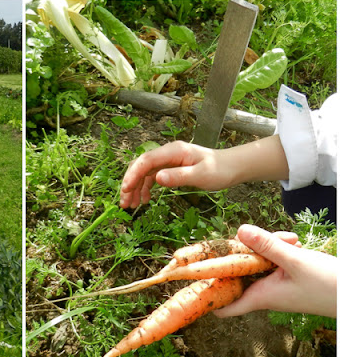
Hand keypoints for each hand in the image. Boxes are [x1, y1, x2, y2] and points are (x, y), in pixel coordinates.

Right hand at [119, 137, 289, 208]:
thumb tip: (157, 178)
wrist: (233, 167)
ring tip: (131, 206)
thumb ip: (179, 176)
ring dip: (135, 188)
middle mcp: (167, 153)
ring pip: (144, 173)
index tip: (126, 190)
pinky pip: (152, 177)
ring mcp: (168, 160)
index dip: (133, 175)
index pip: (145, 161)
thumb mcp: (201, 175)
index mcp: (173, 151)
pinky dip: (145, 189)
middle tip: (124, 202)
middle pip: (140, 166)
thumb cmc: (220, 170)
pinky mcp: (170, 168)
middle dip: (129, 184)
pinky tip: (144, 200)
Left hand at [214, 224, 336, 318]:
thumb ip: (266, 246)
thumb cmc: (329, 286)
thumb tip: (237, 231)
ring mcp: (275, 285)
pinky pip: (271, 261)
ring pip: (255, 263)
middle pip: (235, 274)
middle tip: (246, 238)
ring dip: (264, 248)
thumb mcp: (296, 261)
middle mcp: (263, 292)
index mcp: (259, 296)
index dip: (206, 295)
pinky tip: (294, 241)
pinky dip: (278, 249)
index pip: (223, 305)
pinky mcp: (286, 277)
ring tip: (290, 239)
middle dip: (237, 254)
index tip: (191, 277)